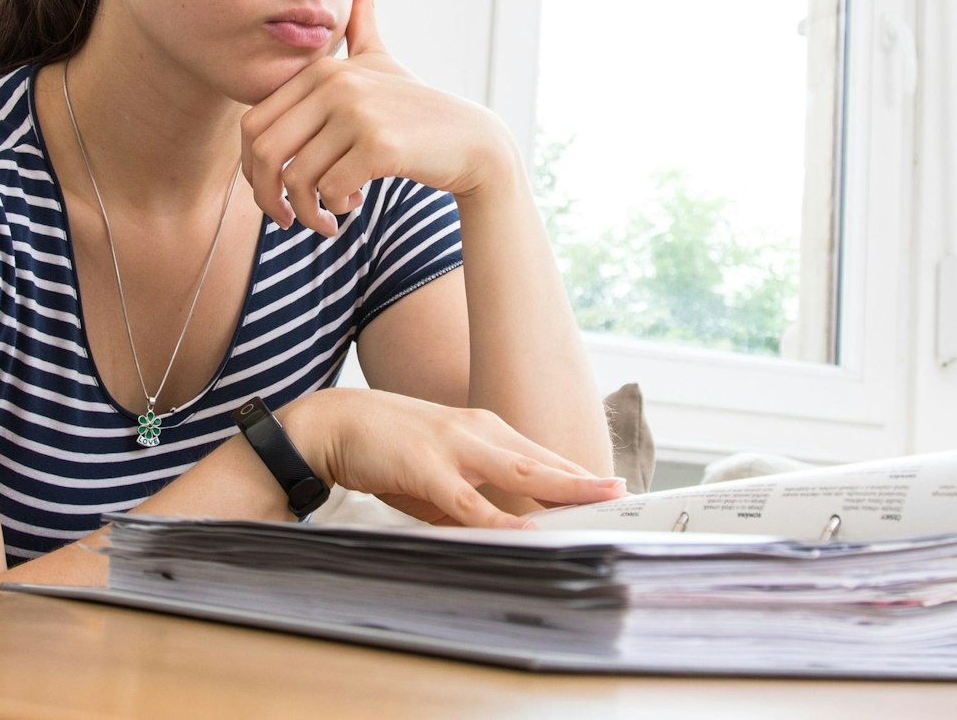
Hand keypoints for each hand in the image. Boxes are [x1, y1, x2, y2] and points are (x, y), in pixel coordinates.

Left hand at [241, 0, 514, 236]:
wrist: (472, 141)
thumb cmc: (417, 109)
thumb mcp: (382, 59)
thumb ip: (362, 22)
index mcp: (322, 71)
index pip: (253, 125)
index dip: (251, 169)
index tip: (272, 195)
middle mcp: (336, 85)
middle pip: (266, 153)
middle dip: (268, 198)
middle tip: (287, 220)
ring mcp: (359, 113)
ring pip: (298, 178)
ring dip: (307, 211)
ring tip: (326, 220)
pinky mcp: (380, 145)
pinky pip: (332, 189)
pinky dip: (336, 207)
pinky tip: (353, 207)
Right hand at [286, 388, 626, 526]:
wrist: (333, 424)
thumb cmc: (386, 451)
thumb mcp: (438, 475)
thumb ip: (470, 501)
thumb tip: (500, 531)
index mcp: (482, 431)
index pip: (540, 455)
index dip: (577, 473)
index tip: (609, 489)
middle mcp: (477, 432)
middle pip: (543, 460)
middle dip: (585, 479)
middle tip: (624, 493)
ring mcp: (455, 447)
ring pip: (521, 472)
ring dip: (562, 488)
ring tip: (597, 502)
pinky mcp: (428, 469)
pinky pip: (471, 501)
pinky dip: (501, 516)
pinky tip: (526, 528)